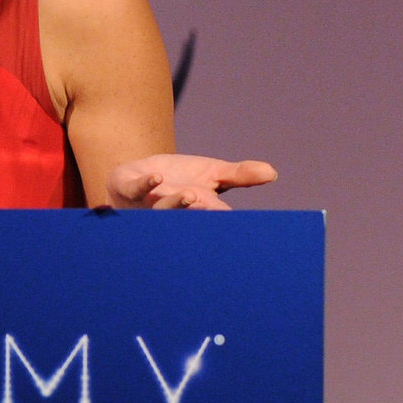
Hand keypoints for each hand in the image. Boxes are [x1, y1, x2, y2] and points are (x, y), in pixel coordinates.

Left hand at [107, 154, 277, 210]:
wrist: (136, 173)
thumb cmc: (178, 178)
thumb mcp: (211, 173)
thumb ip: (240, 175)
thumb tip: (272, 172)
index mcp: (198, 211)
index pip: (217, 218)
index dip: (226, 224)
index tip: (242, 230)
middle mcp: (174, 213)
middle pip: (189, 218)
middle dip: (200, 216)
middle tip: (214, 212)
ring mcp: (149, 205)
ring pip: (163, 210)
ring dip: (176, 204)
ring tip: (191, 196)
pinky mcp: (129, 190)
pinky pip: (136, 189)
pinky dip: (146, 184)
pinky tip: (157, 177)